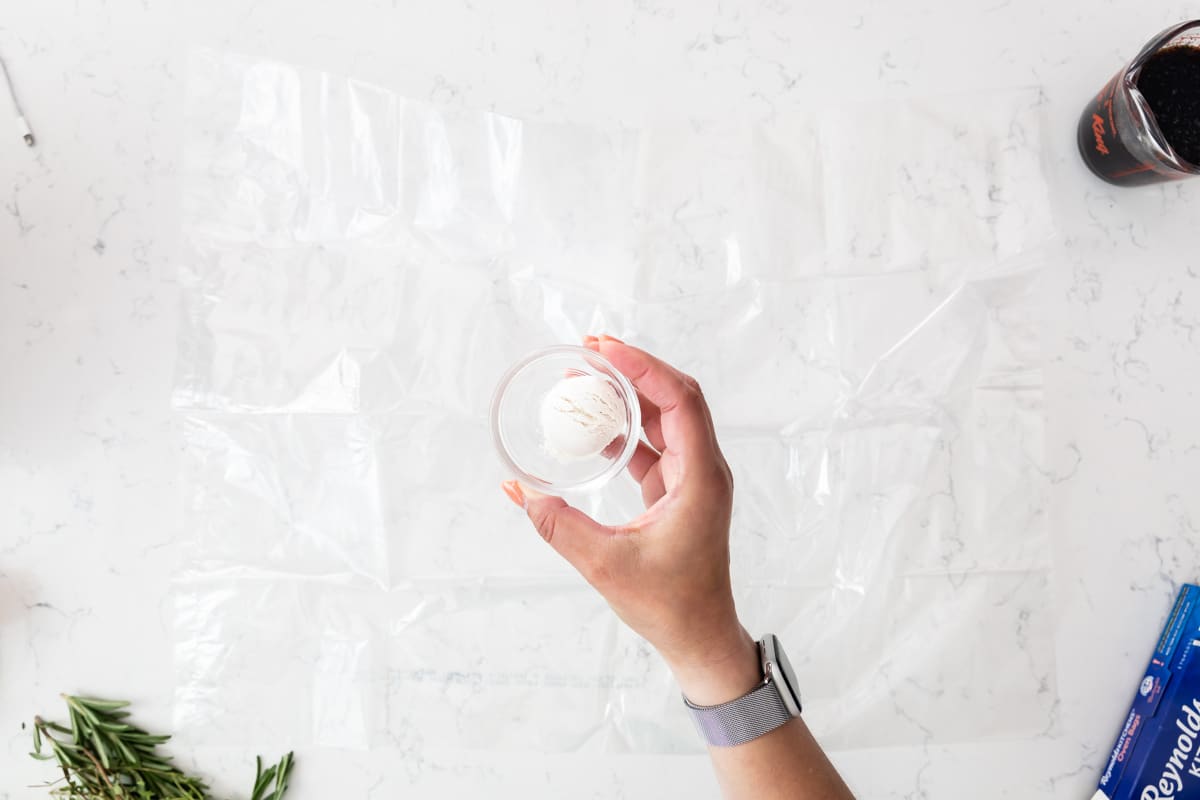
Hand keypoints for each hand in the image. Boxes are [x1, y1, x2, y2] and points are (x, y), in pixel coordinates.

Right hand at [502, 335, 760, 704]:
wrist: (699, 637)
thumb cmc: (669, 605)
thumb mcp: (605, 565)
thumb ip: (559, 526)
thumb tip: (518, 491)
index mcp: (701, 479)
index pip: (680, 401)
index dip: (644, 368)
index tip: (604, 349)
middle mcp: (703, 470)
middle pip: (674, 398)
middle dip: (633, 369)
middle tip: (590, 350)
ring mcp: (692, 480)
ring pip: (663, 419)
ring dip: (626, 396)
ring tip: (583, 379)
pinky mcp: (677, 492)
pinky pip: (653, 446)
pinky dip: (623, 429)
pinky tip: (590, 426)